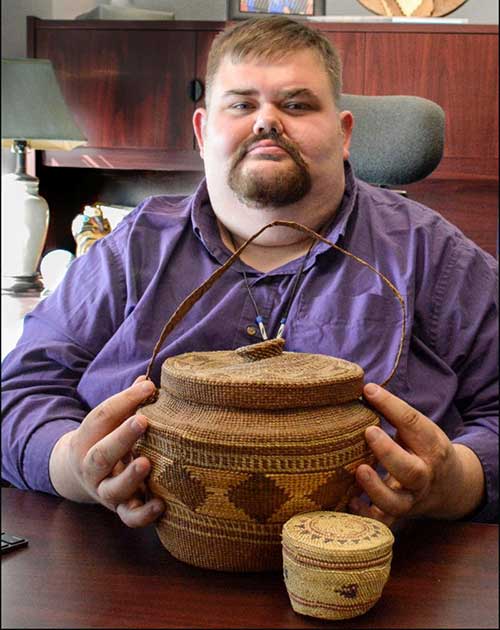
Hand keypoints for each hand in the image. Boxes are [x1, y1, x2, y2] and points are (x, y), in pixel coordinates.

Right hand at [49, 376, 164, 526]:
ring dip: (130, 477)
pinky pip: (129, 517)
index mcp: (87, 439)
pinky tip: (161, 504)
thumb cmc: (105, 438)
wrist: (80, 475)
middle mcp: (92, 468)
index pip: (102, 417)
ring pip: (113, 488)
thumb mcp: (110, 420)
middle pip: (102, 454)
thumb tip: (147, 381)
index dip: (124, 400)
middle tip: (142, 420)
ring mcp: (105, 490)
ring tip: (146, 463)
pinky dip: (143, 515)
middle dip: (122, 437)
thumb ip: (128, 402)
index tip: (148, 387)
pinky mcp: (120, 509)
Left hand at [349, 383, 484, 526]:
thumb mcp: (419, 430)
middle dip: (389, 452)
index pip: (414, 424)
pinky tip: (350, 501)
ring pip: (397, 503)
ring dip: (376, 489)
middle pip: (411, 471)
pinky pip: (383, 522)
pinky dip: (366, 515)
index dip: (391, 406)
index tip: (369, 391)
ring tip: (359, 470)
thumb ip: (394, 414)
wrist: (451, 487)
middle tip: (369, 431)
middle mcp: (424, 476)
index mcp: (431, 447)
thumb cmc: (424, 450)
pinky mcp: (398, 515)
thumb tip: (363, 389)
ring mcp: (411, 499)